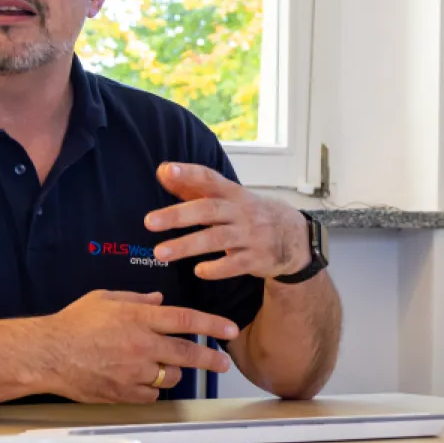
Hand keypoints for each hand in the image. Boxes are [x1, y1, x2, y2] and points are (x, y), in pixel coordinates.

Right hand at [42, 289, 238, 403]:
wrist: (48, 354)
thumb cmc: (73, 324)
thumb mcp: (106, 299)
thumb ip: (137, 299)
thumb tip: (158, 300)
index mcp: (138, 318)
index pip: (186, 320)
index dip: (212, 325)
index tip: (229, 329)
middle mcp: (141, 345)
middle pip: (188, 353)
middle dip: (211, 358)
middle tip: (222, 362)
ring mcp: (134, 371)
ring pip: (171, 376)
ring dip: (173, 371)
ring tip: (160, 364)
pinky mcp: (125, 392)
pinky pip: (152, 393)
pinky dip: (152, 387)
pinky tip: (139, 378)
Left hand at [144, 162, 310, 280]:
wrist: (293, 237)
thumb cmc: (249, 214)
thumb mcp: (227, 197)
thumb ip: (193, 187)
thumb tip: (161, 172)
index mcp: (232, 193)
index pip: (209, 178)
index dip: (188, 173)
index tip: (165, 170)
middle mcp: (240, 212)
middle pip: (208, 210)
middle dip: (178, 215)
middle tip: (149, 221)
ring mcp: (250, 236)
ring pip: (217, 239)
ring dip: (187, 245)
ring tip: (160, 253)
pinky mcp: (256, 259)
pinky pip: (235, 265)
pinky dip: (217, 269)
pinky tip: (198, 272)